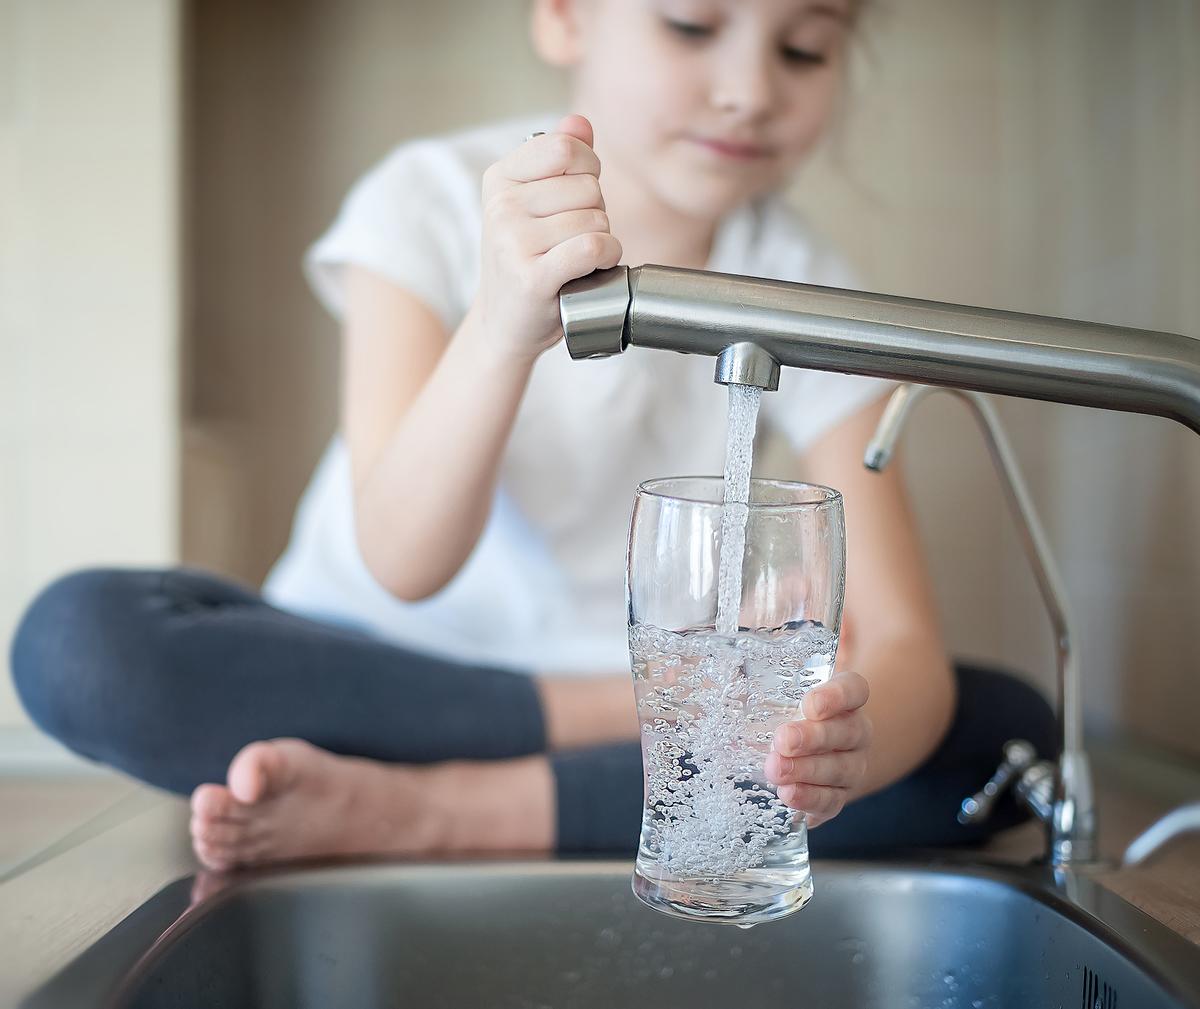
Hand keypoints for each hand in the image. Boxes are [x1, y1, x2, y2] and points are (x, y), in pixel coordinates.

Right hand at [474, 113, 622, 361]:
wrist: (506, 322)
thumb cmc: (528, 259)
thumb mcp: (535, 203)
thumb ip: (558, 159)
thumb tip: (579, 122)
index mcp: (500, 178)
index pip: (567, 148)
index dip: (589, 170)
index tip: (577, 197)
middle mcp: (501, 206)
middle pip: (587, 186)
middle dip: (596, 211)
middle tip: (572, 238)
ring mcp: (513, 241)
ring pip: (595, 219)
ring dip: (602, 239)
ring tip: (577, 258)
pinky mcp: (532, 277)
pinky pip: (594, 247)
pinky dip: (607, 258)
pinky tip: (594, 269)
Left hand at [765, 669, 871, 827]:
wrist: (810, 756)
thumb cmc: (785, 714)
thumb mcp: (773, 692)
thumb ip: (753, 678)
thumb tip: (719, 666)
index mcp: (844, 699)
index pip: (854, 689)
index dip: (837, 696)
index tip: (810, 704)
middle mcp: (855, 732)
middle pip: (848, 731)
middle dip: (814, 737)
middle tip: (782, 740)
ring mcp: (851, 767)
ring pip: (840, 769)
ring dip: (807, 770)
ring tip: (775, 770)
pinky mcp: (838, 797)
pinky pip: (832, 801)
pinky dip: (810, 798)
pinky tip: (788, 794)